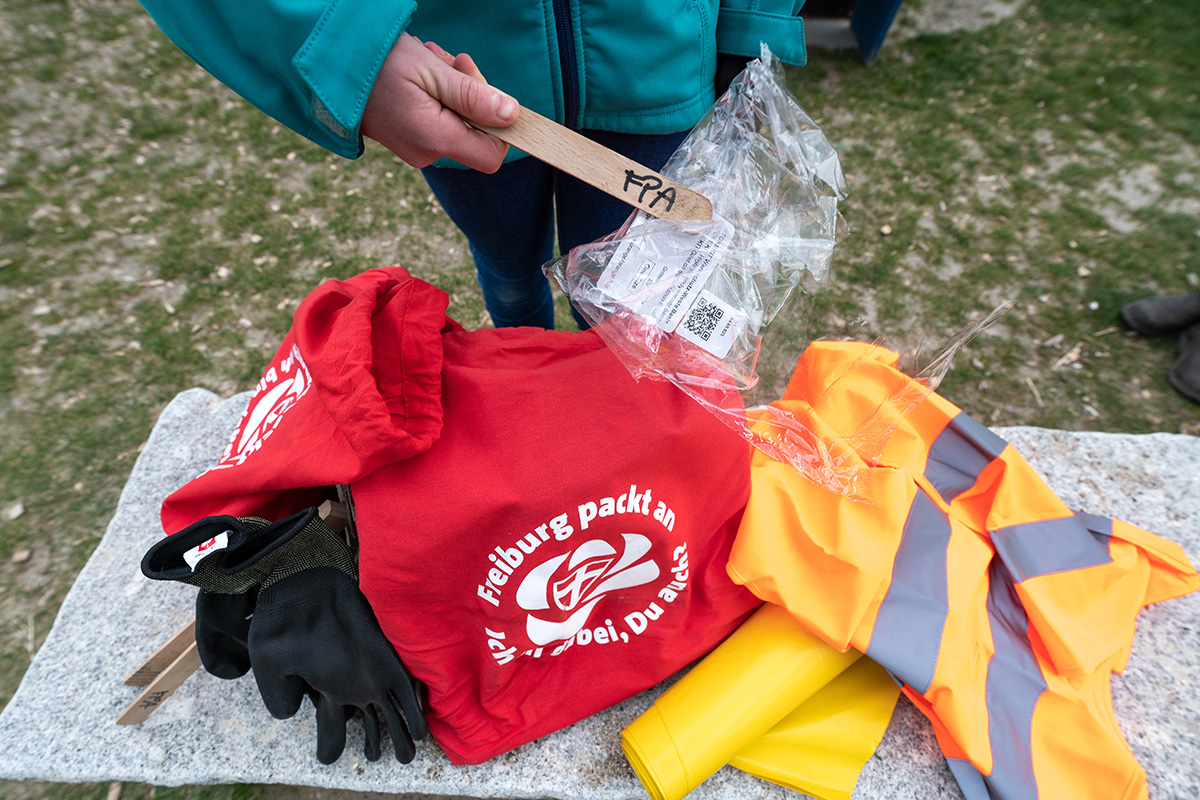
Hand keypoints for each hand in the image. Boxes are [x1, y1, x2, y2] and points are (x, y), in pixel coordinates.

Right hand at [362, 33, 516, 171]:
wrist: (328, 67)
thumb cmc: (377, 65)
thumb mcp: (431, 72)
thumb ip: (473, 96)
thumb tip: (512, 115)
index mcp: (434, 139)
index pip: (493, 154)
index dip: (501, 125)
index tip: (483, 89)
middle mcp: (427, 152)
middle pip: (478, 133)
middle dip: (473, 95)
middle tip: (453, 62)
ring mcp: (417, 147)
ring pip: (459, 121)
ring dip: (454, 87)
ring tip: (429, 63)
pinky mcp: (410, 138)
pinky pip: (441, 118)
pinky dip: (439, 93)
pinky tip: (421, 74)